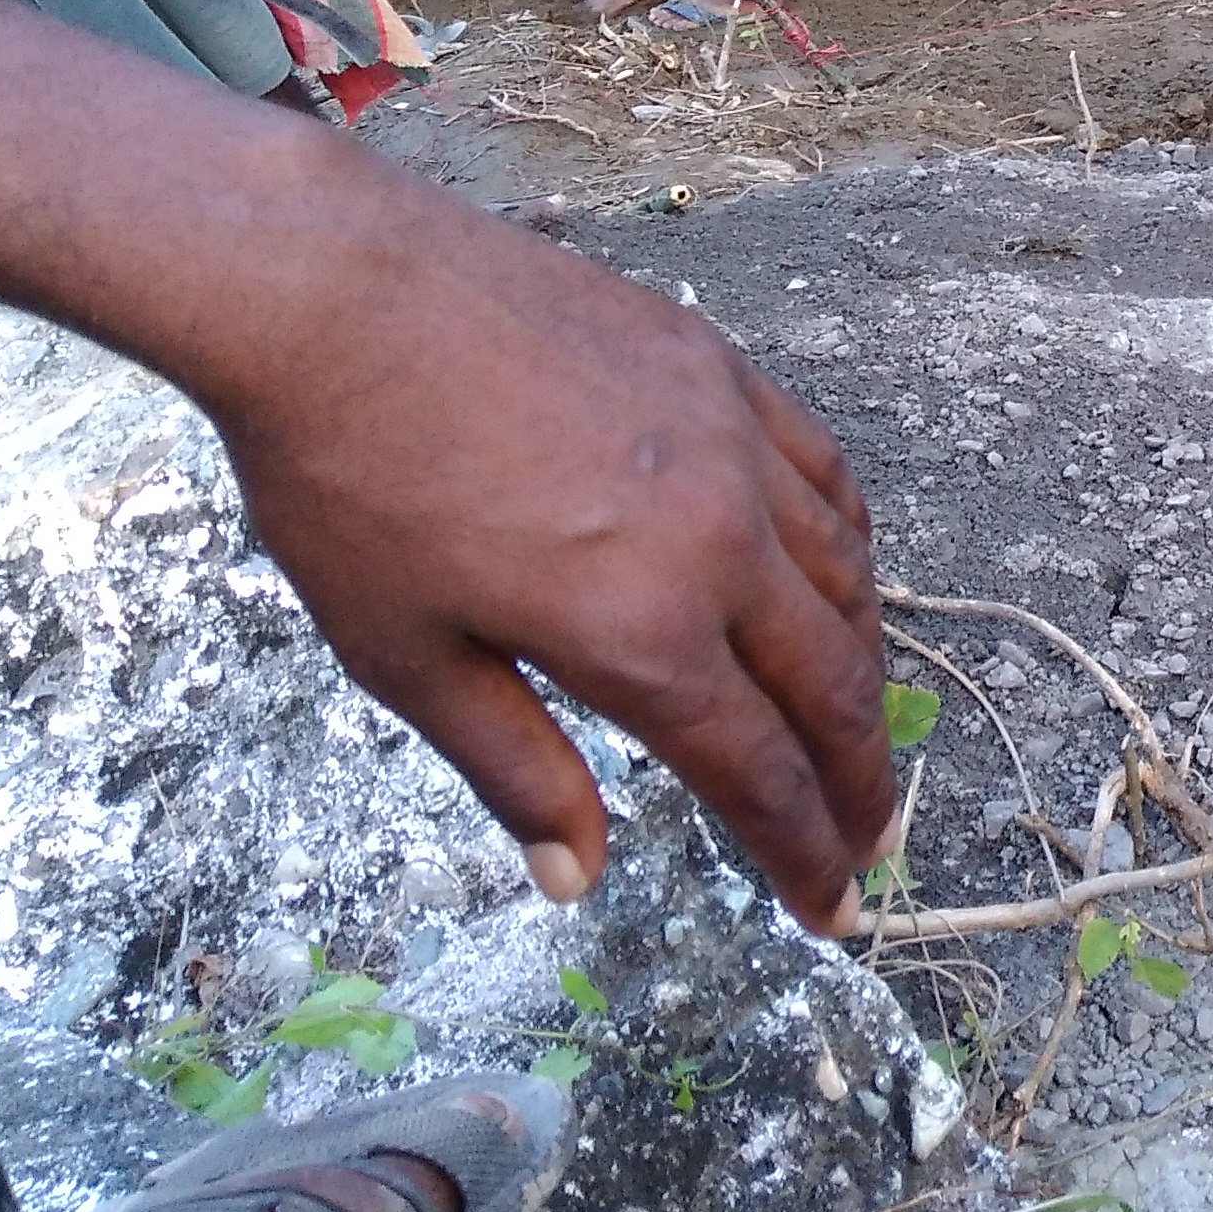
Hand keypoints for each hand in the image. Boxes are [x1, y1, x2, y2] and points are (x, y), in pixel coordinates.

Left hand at [0, 0, 899, 932]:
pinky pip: (826, 479)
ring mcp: (735, 448)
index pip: (756, 771)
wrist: (342, 296)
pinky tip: (838, 574)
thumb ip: (515, 768)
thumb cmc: (349, 485)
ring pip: (847, 580)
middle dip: (858, 780)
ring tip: (850, 723)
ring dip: (860, 669)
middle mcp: (718, 544)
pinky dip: (850, 548)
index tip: (835, 914)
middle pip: (830, 686)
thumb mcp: (406, 659)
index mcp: (639, 631)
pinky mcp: (727, 376)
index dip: (802, 854)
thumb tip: (581, 878)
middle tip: (870, 841)